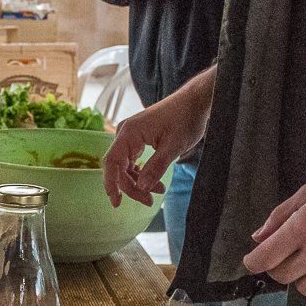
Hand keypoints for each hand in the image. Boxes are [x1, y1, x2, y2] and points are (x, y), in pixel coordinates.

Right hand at [104, 76, 213, 206]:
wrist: (194, 102)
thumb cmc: (184, 118)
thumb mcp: (173, 146)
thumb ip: (156, 167)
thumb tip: (142, 187)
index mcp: (129, 133)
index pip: (112, 162)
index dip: (111, 184)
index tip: (117, 203)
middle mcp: (126, 133)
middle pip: (118, 167)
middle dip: (131, 186)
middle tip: (148, 201)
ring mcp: (131, 136)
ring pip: (126, 166)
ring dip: (138, 182)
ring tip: (157, 191)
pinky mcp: (139, 139)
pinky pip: (133, 161)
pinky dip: (142, 174)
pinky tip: (154, 182)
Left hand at [244, 140, 305, 305]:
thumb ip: (281, 215)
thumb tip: (258, 237)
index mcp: (302, 226)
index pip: (264, 258)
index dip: (253, 262)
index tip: (255, 260)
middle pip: (281, 276)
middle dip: (279, 267)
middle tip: (291, 256)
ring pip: (305, 289)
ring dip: (304, 278)